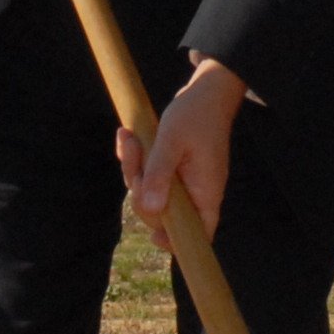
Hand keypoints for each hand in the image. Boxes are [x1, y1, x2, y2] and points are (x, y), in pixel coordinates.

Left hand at [120, 57, 242, 245]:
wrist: (206, 90)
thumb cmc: (195, 114)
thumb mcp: (173, 141)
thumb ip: (160, 174)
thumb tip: (151, 209)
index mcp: (205, 192)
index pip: (199, 234)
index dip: (177, 242)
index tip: (155, 236)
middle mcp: (195, 192)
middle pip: (161, 212)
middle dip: (139, 188)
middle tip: (135, 153)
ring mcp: (184, 181)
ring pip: (150, 192)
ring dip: (134, 168)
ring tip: (128, 137)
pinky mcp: (173, 169)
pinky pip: (148, 176)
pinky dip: (136, 160)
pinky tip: (128, 138)